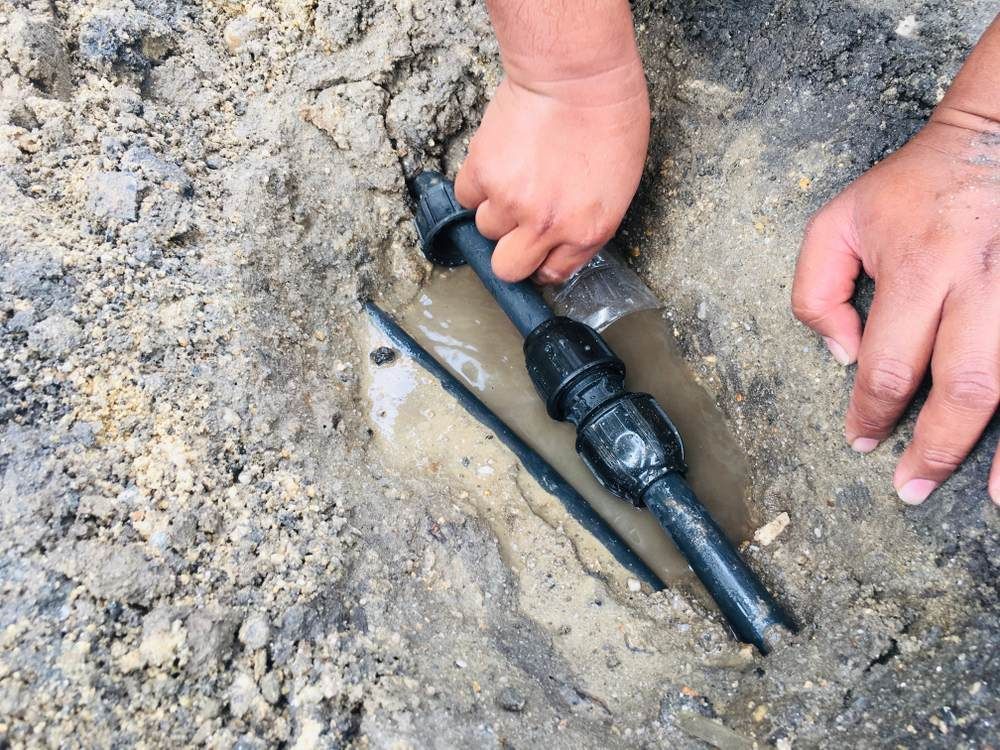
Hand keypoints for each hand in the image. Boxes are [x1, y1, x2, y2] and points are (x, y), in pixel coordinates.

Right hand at [455, 58, 649, 283]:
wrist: (577, 75)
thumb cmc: (610, 115)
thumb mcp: (620, 185)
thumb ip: (588, 221)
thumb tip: (561, 238)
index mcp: (586, 231)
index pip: (552, 273)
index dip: (542, 262)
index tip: (539, 251)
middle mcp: (546, 225)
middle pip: (508, 268)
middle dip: (511, 250)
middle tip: (517, 225)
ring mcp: (511, 201)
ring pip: (486, 229)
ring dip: (495, 210)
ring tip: (514, 177)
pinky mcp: (483, 173)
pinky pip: (467, 196)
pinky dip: (477, 184)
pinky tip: (497, 162)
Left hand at [792, 108, 999, 504]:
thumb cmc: (915, 185)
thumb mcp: (838, 220)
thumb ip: (816, 290)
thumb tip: (839, 355)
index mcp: (918, 268)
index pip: (888, 364)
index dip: (871, 413)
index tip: (863, 440)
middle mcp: (980, 283)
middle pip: (963, 386)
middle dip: (937, 447)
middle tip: (914, 487)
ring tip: (996, 499)